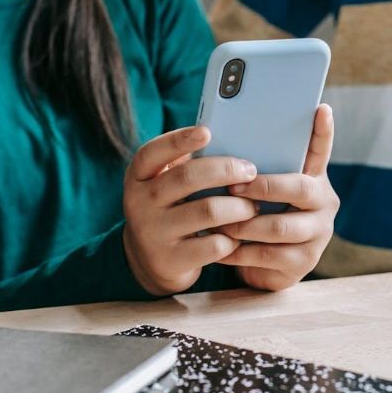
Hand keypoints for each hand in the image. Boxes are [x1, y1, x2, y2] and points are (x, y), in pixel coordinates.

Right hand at [122, 126, 259, 295]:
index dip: (179, 140)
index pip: (152, 152)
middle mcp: (139, 203)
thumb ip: (187, 166)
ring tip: (253, 206)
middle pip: (188, 177)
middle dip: (226, 170)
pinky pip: (214, 245)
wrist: (149, 260)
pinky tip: (240, 235)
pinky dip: (234, 238)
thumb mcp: (165, 185)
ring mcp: (153, 233)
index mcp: (138, 177)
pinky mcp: (171, 260)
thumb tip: (234, 142)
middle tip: (250, 171)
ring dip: (239, 206)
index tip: (207, 131)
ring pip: (208, 211)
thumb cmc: (170, 208)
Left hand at [217, 104, 338, 290]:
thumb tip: (219, 140)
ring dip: (244, 223)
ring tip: (220, 221)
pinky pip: (267, 255)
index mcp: (314, 179)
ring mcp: (318, 234)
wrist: (264, 267)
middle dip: (263, 187)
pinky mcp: (305, 263)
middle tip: (232, 187)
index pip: (320, 151)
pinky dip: (238, 251)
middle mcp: (324, 204)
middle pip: (300, 189)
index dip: (322, 131)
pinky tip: (220, 247)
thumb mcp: (261, 192)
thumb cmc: (258, 217)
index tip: (320, 108)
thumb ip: (256, 170)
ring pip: (280, 226)